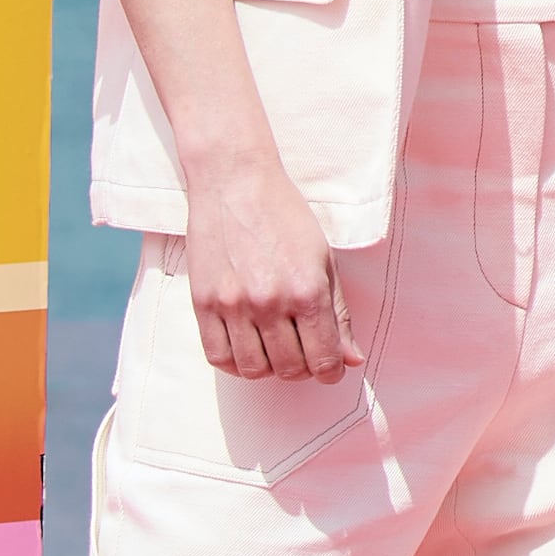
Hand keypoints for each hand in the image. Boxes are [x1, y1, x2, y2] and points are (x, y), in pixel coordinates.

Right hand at [182, 152, 351, 382]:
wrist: (235, 185)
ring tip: (277, 349)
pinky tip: (248, 348)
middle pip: (289, 368)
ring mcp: (234, 305)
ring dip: (270, 368)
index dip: (332, 370)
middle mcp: (270, 302)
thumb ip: (338, 313)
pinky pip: (219, 357)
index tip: (331, 367)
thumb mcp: (324, 260)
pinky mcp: (204, 304)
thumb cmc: (286, 217)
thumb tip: (350, 358)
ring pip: (254, 369)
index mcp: (308, 290)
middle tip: (305, 353)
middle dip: (304, 369)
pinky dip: (236, 363)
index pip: (324, 357)